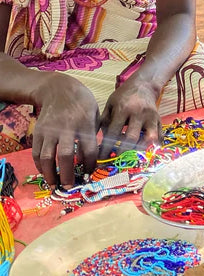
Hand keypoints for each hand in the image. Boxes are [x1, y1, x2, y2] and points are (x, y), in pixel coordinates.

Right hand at [31, 73, 99, 187]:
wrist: (59, 89)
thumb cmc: (82, 102)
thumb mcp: (94, 113)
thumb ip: (94, 134)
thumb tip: (93, 158)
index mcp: (84, 123)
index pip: (89, 149)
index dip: (90, 164)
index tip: (90, 172)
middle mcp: (66, 127)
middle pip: (65, 155)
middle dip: (67, 174)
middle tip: (70, 186)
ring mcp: (49, 130)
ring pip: (47, 157)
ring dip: (50, 174)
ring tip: (56, 185)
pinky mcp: (38, 132)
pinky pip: (36, 153)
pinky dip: (40, 166)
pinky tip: (46, 173)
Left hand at [99, 78, 161, 158]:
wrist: (144, 84)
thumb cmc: (124, 96)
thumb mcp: (110, 104)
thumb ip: (104, 121)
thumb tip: (96, 141)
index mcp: (124, 109)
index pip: (114, 132)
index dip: (107, 147)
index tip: (101, 159)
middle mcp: (139, 113)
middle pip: (132, 138)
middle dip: (122, 152)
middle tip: (115, 160)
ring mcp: (151, 117)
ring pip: (149, 138)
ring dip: (139, 150)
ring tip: (131, 156)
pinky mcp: (159, 120)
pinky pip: (160, 136)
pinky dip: (154, 146)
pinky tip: (146, 152)